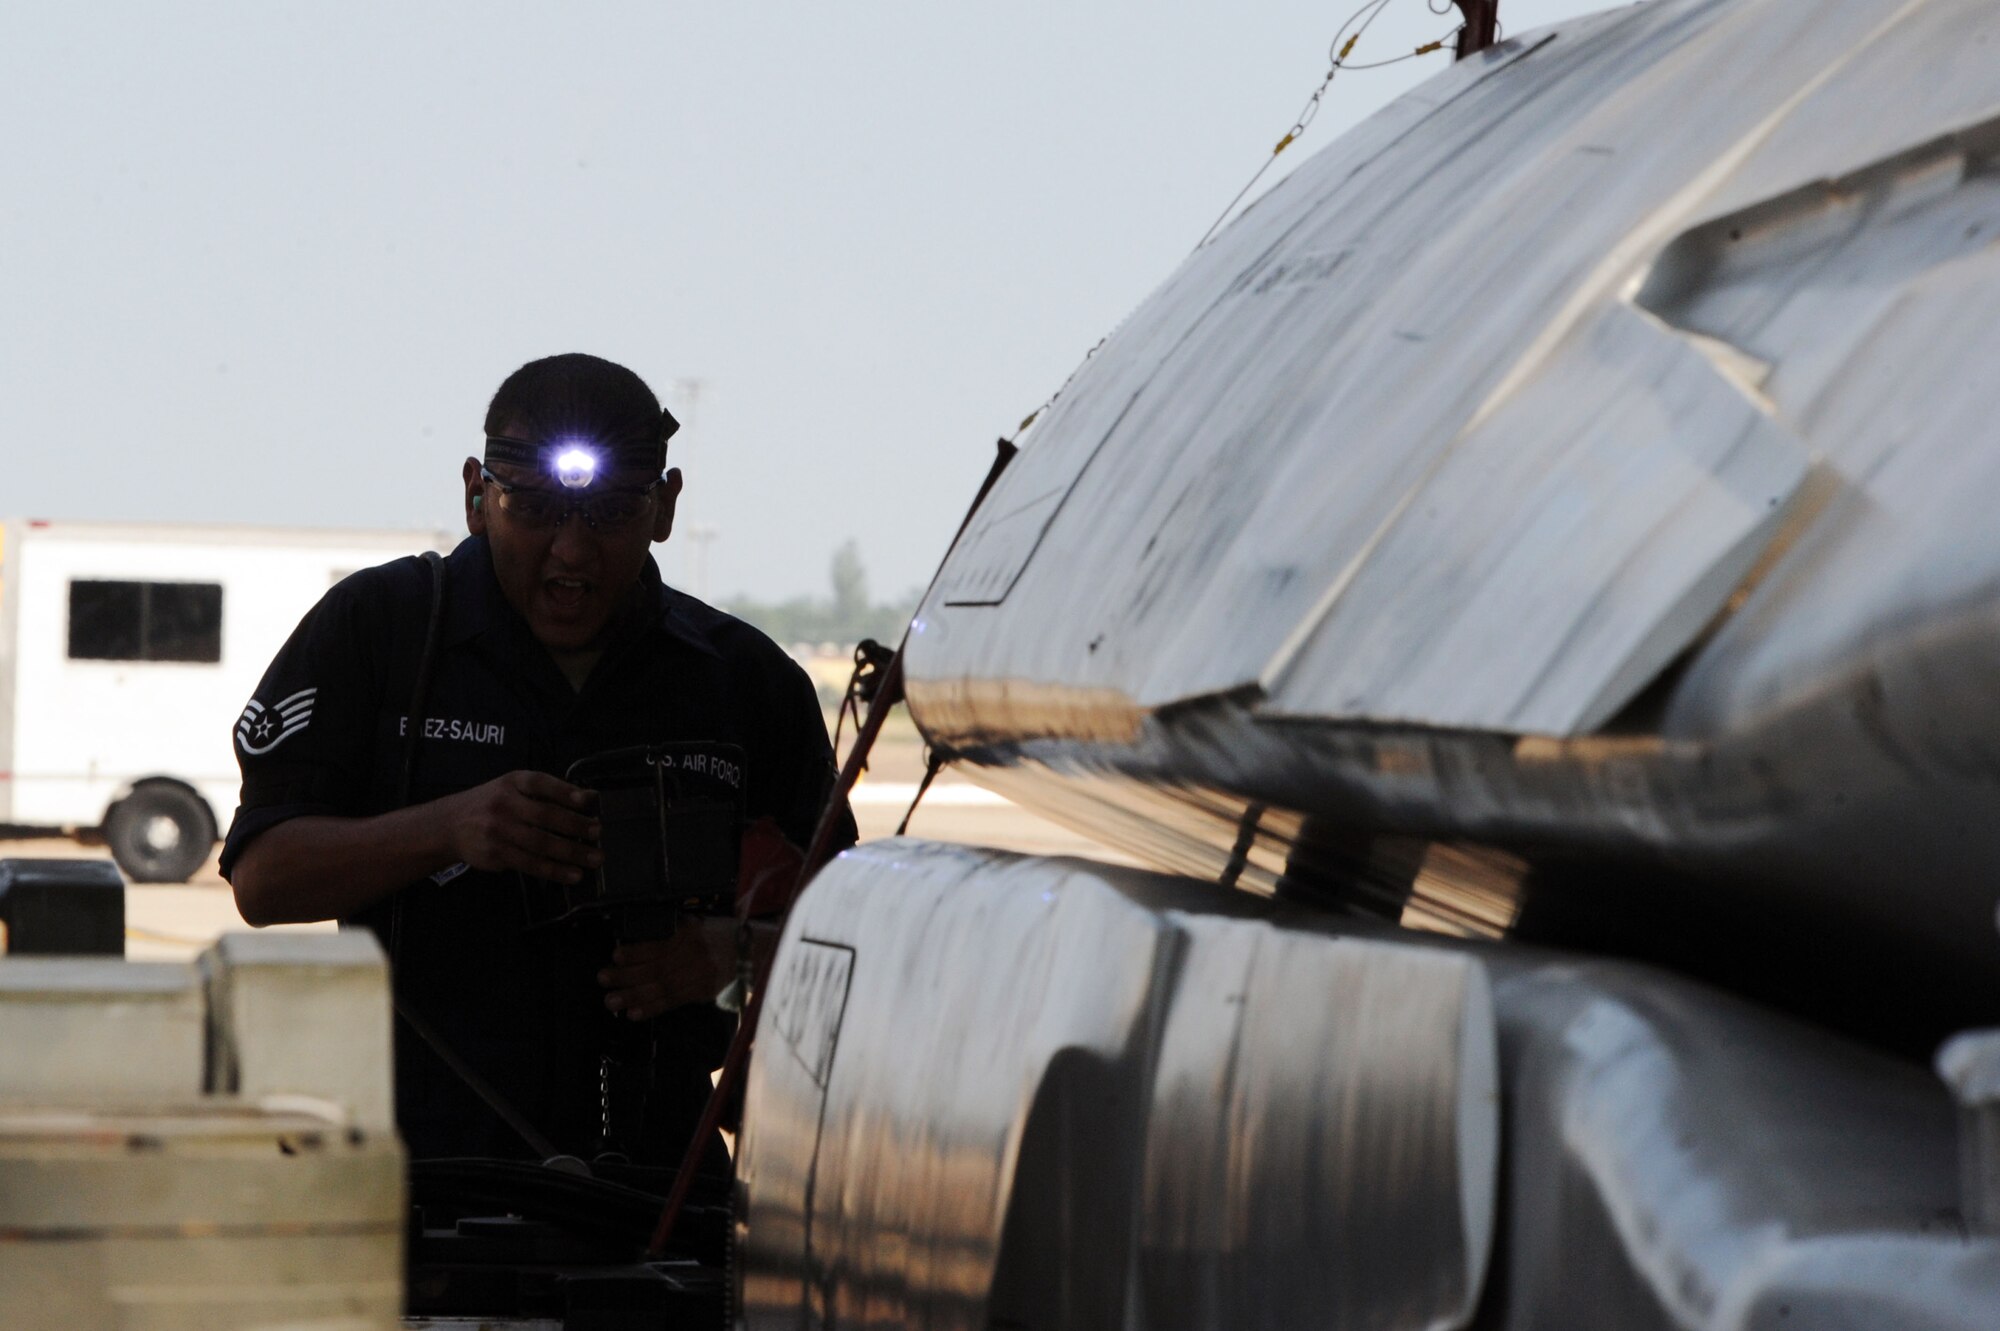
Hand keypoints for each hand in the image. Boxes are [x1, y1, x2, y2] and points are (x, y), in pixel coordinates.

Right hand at [439, 770, 600, 881]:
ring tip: (594, 859)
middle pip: (545, 816)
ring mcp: (499, 830)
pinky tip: (572, 874)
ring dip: (571, 853)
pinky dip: (554, 871)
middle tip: (598, 833)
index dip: (564, 790)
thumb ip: (547, 793)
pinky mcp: (496, 854)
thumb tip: (589, 799)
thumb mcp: (513, 788)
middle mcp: (504, 804)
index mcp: (512, 783)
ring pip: (540, 844)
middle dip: (575, 825)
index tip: (587, 799)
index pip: (540, 784)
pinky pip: (530, 864)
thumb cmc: (492, 804)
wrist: (449, 825)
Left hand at [597, 918, 735, 1020]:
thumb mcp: (695, 923)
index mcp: (691, 933)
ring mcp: (701, 975)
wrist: (750, 951)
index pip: (660, 945)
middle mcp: (696, 955)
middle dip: (627, 976)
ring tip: (611, 1001)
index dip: (637, 952)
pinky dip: (652, 1008)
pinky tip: (634, 1013)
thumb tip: (636, 940)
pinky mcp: (703, 992)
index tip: (616, 956)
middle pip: (658, 968)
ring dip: (634, 996)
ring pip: (663, 988)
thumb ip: (671, 930)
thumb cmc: (717, 934)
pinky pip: (674, 1002)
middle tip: (603, 979)